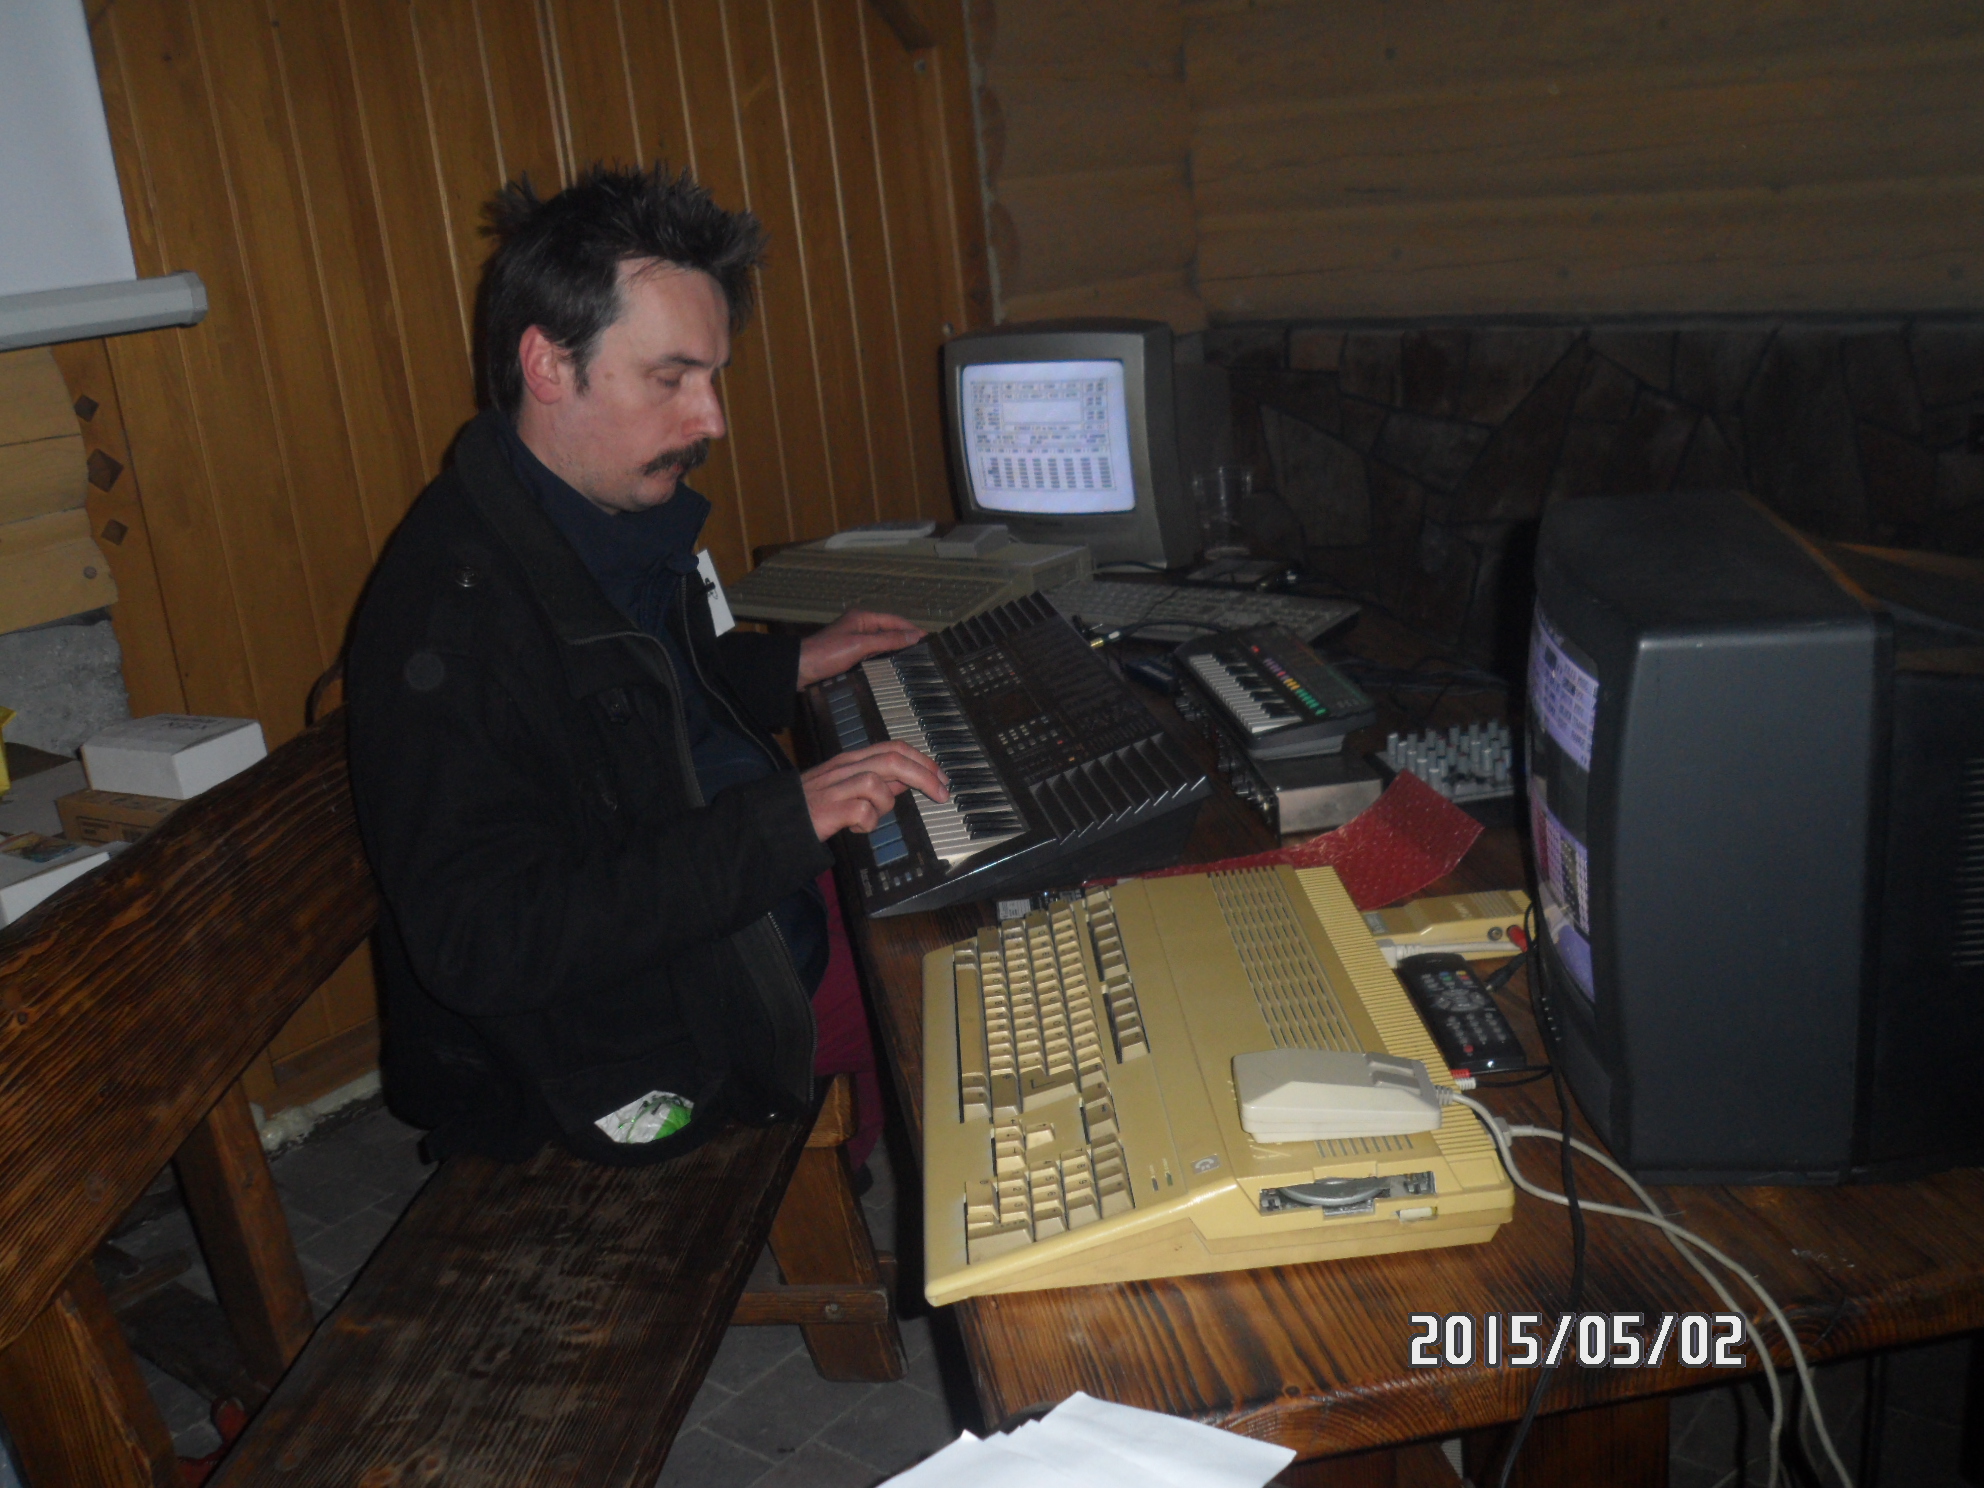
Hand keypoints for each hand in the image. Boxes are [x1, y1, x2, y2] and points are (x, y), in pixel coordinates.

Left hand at [796, 609, 924, 687]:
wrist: (800, 669)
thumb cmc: (827, 654)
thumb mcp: (860, 645)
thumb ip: (888, 640)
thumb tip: (914, 636)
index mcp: (862, 618)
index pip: (894, 621)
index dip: (912, 629)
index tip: (929, 639)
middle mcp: (860, 626)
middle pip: (889, 631)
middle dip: (906, 639)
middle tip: (926, 651)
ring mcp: (854, 641)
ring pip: (882, 643)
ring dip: (896, 649)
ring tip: (915, 659)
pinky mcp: (850, 654)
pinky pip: (873, 653)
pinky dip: (885, 658)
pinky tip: (894, 667)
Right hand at [802, 741, 947, 840]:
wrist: (776, 819)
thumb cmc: (812, 805)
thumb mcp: (847, 785)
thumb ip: (876, 781)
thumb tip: (907, 780)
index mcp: (851, 760)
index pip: (893, 748)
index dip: (922, 760)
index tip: (941, 776)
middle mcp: (845, 767)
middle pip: (892, 759)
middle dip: (924, 775)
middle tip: (942, 793)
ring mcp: (836, 786)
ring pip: (877, 783)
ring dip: (885, 803)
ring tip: (871, 816)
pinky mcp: (829, 808)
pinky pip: (863, 811)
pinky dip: (867, 822)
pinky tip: (856, 827)